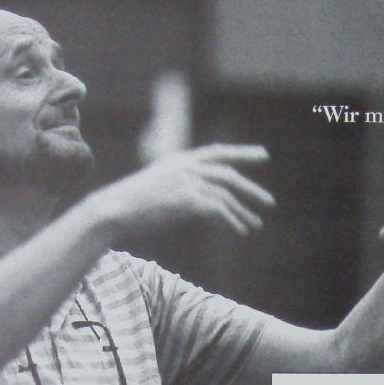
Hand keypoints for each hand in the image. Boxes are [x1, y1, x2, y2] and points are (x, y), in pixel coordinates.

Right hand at [96, 144, 274, 238]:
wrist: (114, 210)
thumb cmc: (129, 204)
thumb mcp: (156, 188)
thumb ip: (178, 187)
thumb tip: (196, 201)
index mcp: (180, 160)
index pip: (218, 153)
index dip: (242, 153)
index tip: (263, 155)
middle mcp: (187, 167)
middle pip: (228, 174)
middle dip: (251, 188)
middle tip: (269, 201)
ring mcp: (189, 182)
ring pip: (227, 195)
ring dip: (244, 212)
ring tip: (256, 225)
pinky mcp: (189, 200)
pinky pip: (220, 211)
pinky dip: (233, 221)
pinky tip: (240, 231)